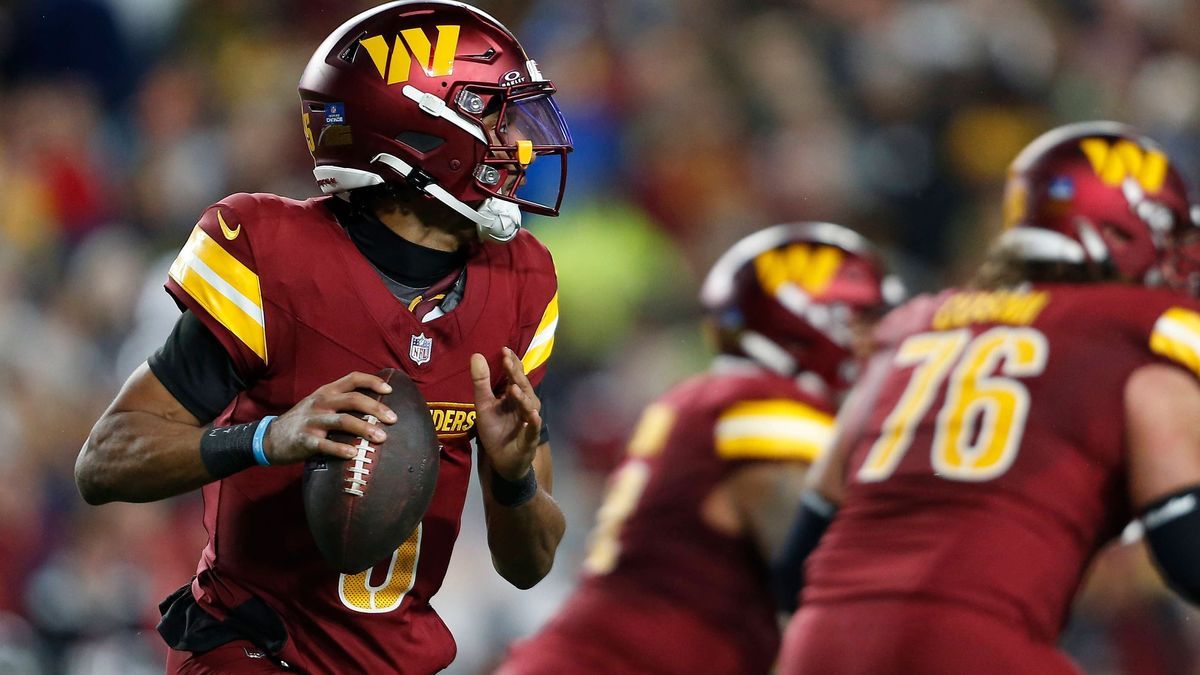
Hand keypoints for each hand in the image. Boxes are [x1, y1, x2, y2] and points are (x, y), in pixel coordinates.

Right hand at [264, 371, 397, 463]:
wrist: (270, 438)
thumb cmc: (304, 421)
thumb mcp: (320, 404)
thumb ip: (341, 401)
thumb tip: (375, 406)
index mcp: (326, 391)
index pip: (353, 379)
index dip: (373, 381)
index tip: (390, 390)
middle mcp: (321, 402)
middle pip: (353, 399)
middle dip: (376, 408)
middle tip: (393, 419)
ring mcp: (312, 420)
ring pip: (343, 421)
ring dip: (365, 429)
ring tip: (381, 438)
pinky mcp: (305, 440)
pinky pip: (325, 444)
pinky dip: (340, 449)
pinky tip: (353, 454)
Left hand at [471, 348, 540, 480]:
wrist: (502, 460)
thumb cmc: (495, 430)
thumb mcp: (484, 405)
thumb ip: (481, 382)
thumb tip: (476, 354)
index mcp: (514, 396)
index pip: (515, 376)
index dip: (511, 364)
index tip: (504, 350)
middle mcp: (524, 405)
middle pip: (523, 388)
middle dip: (516, 375)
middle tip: (508, 362)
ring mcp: (528, 422)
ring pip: (529, 407)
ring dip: (523, 398)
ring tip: (514, 389)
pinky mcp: (529, 439)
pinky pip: (533, 430)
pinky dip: (534, 423)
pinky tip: (533, 416)